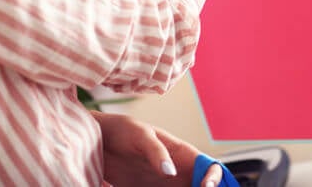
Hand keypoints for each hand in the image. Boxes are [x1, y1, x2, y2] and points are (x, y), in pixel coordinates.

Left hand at [93, 112, 222, 186]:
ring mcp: (164, 184)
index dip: (214, 178)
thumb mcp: (140, 135)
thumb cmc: (122, 130)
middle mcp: (177, 170)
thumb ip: (156, 152)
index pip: (209, 166)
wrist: (97, 141)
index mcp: (181, 152)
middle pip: (200, 185)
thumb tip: (171, 172)